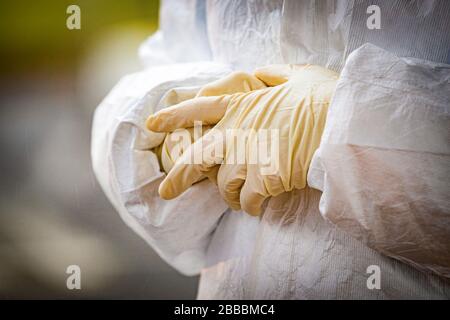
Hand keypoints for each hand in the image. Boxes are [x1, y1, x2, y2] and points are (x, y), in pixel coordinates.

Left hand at [147, 65, 337, 214]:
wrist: (343, 123)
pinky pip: (248, 202)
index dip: (173, 116)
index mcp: (241, 104)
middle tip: (167, 191)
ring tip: (240, 200)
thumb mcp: (297, 73)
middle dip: (179, 177)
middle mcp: (236, 132)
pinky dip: (251, 207)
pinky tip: (258, 208)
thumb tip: (260, 72)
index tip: (153, 123)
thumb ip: (272, 74)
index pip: (197, 110)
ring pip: (225, 187)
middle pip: (195, 158)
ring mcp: (247, 158)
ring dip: (231, 196)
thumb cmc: (324, 97)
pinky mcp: (262, 181)